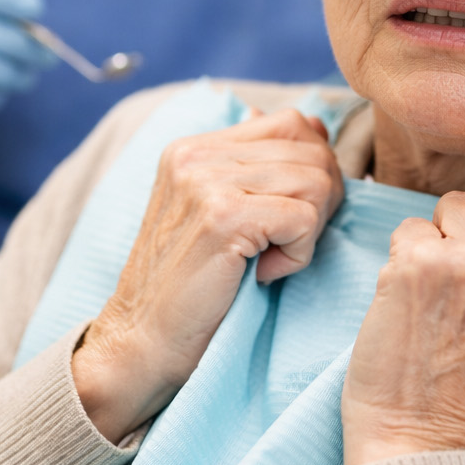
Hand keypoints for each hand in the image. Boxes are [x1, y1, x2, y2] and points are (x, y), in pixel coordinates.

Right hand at [72, 108, 343, 442]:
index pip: (294, 123)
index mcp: (195, 146)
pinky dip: (299, 255)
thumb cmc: (192, 287)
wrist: (143, 341)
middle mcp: (196, 154)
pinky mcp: (222, 218)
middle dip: (321, 202)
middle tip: (286, 244)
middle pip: (312, 150)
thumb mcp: (220, 211)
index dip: (314, 170)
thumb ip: (259, 167)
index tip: (292, 216)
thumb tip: (316, 126)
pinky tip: (264, 274)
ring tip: (269, 259)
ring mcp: (206, 182)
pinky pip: (304, 218)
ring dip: (309, 231)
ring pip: (316, 181)